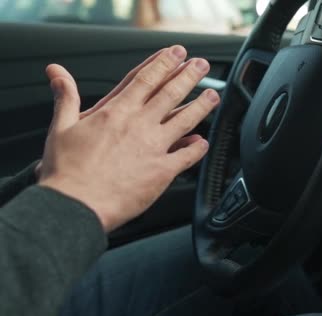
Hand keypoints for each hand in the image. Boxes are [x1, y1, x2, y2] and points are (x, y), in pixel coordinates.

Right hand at [38, 46, 219, 232]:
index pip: (145, 79)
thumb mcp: (61, 127)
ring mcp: (154, 147)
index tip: (177, 53)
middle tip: (202, 65)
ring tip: (213, 95)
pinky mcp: (162, 171)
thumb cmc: (66, 171)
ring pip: (185, 120)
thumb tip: (56, 72)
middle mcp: (139, 125)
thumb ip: (66, 98)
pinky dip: (197, 148)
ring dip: (201, 106)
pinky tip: (203, 142)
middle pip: (171, 93)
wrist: (76, 205)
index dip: (164, 63)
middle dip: (189, 76)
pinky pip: (187, 156)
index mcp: (116, 112)